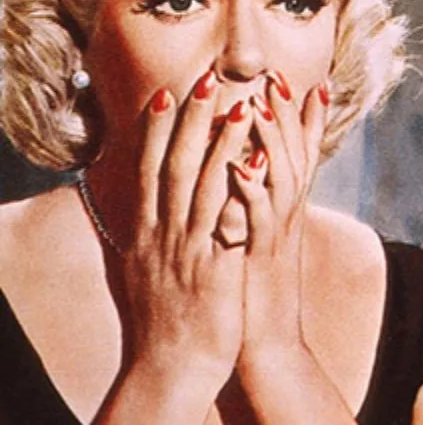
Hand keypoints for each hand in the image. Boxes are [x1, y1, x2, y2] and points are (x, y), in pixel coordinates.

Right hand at [116, 71, 249, 397]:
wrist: (170, 365)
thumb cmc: (166, 318)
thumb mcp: (150, 268)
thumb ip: (153, 234)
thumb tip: (151, 206)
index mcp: (147, 232)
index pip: (150, 168)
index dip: (159, 130)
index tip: (169, 93)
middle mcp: (162, 234)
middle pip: (176, 165)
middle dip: (191, 120)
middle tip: (205, 77)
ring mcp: (186, 249)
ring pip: (202, 185)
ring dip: (222, 142)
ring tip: (242, 105)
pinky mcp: (212, 268)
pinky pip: (225, 221)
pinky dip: (238, 190)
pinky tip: (255, 164)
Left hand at [230, 75, 328, 360]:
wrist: (271, 346)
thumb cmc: (259, 294)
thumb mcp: (263, 243)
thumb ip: (263, 209)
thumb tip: (253, 175)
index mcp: (286, 213)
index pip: (303, 155)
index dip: (307, 120)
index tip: (310, 82)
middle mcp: (288, 219)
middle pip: (295, 156)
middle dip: (287, 115)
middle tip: (279, 76)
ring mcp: (277, 237)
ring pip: (281, 179)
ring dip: (271, 142)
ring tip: (258, 106)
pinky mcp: (261, 260)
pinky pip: (259, 220)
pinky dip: (251, 193)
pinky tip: (242, 169)